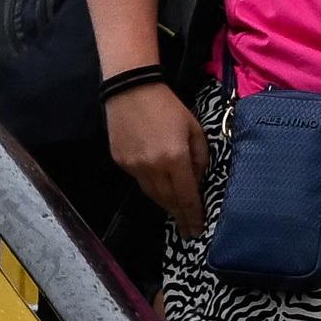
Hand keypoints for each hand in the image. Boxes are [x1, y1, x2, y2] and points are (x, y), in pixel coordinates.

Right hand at [108, 82, 203, 231]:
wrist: (131, 89)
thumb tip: (197, 181)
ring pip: (153, 194)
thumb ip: (199, 158)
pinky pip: (140, 182)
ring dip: (166, 205)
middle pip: (168, 201)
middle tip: (188, 230)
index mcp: (175, 158)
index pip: (186, 196)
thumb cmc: (168, 106)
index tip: (198, 231)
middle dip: (180, 216)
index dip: (193, 216)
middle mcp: (153, 168)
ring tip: (176, 213)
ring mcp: (134, 166)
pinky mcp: (121, 162)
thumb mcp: (194, 129)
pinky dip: (151, 187)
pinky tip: (159, 188)